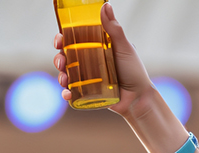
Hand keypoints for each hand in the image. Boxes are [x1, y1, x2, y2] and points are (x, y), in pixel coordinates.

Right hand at [52, 2, 155, 118]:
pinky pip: (72, 93)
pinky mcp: (87, 93)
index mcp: (94, 48)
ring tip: (65, 80)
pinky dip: (67, 93)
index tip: (59, 41)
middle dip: (59, 59)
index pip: (73, 40)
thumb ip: (114, 29)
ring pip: (66, 74)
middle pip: (66, 57)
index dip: (62, 39)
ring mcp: (87, 78)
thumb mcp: (123, 47)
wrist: (139, 97)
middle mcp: (88, 62)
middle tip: (61, 62)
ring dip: (60, 76)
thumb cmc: (134, 70)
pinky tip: (68, 94)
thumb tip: (105, 5)